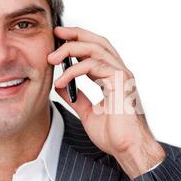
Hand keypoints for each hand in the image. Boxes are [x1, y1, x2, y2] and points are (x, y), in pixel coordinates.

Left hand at [48, 26, 165, 178]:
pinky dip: (75, 70)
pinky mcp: (120, 81)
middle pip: (98, 42)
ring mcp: (121, 76)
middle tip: (56, 33)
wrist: (127, 148)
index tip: (60, 40)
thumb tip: (62, 87)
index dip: (79, 42)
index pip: (97, 51)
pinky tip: (62, 79)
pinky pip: (95, 65)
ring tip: (52, 58)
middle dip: (76, 34)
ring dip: (71, 49)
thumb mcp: (88, 113)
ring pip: (96, 49)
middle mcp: (119, 73)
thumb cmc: (114, 134)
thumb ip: (77, 98)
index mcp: (113, 79)